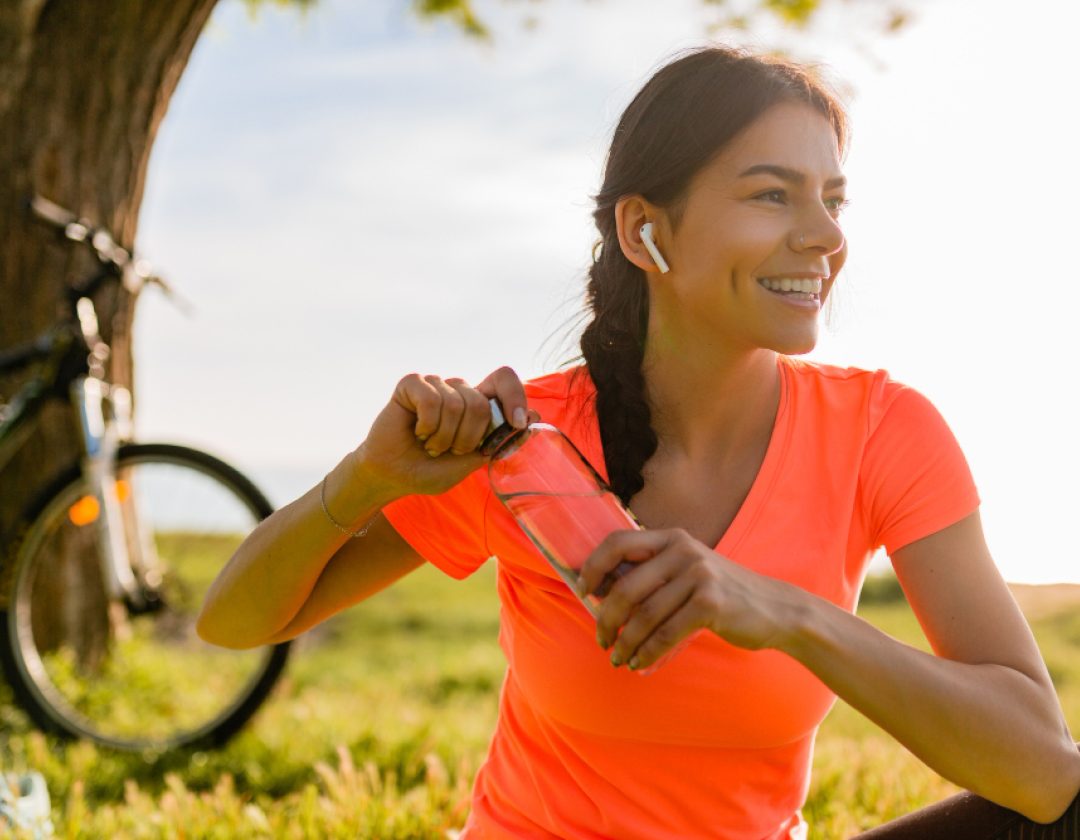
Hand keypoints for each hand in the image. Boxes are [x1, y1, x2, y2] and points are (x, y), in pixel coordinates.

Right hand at [354, 366, 537, 498]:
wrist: (393, 477)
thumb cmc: (431, 470)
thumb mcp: (471, 462)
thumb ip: (498, 441)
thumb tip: (534, 416)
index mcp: (477, 403)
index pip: (504, 379)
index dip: (515, 396)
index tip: (517, 422)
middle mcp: (459, 389)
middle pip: (481, 403)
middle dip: (467, 438)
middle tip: (449, 450)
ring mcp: (436, 384)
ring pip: (456, 403)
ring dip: (443, 437)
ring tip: (430, 445)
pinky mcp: (412, 384)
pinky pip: (431, 399)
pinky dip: (427, 425)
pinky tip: (418, 431)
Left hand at [577, 528, 793, 670]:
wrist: (775, 609)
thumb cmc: (721, 594)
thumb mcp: (687, 571)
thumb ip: (651, 575)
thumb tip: (601, 593)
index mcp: (671, 537)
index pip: (617, 541)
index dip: (592, 566)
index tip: (582, 591)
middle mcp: (683, 550)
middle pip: (625, 586)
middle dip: (606, 618)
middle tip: (601, 640)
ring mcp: (698, 574)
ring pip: (644, 615)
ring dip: (626, 643)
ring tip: (620, 659)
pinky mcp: (711, 602)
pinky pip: (666, 633)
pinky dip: (649, 653)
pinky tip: (641, 664)